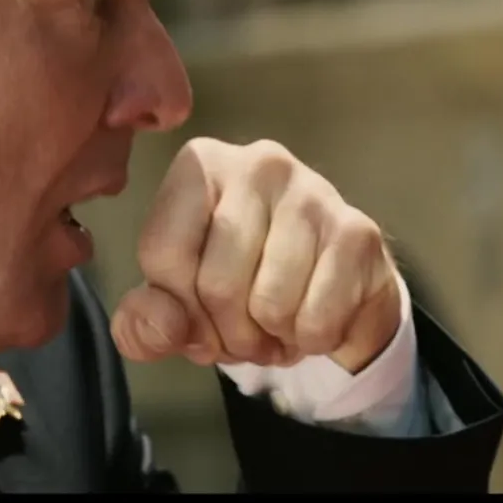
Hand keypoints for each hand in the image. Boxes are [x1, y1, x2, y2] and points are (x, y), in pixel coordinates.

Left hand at [111, 138, 400, 374]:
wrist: (336, 287)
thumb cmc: (244, 284)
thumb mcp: (179, 306)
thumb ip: (145, 322)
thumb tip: (161, 326)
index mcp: (201, 165)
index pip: (162, 253)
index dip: (178, 309)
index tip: (199, 317)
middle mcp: (258, 163)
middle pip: (216, 283)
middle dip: (228, 333)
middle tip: (245, 332)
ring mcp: (314, 191)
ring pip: (269, 304)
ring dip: (271, 337)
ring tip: (279, 322)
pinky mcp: (358, 231)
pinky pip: (316, 319)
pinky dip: (311, 340)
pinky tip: (314, 316)